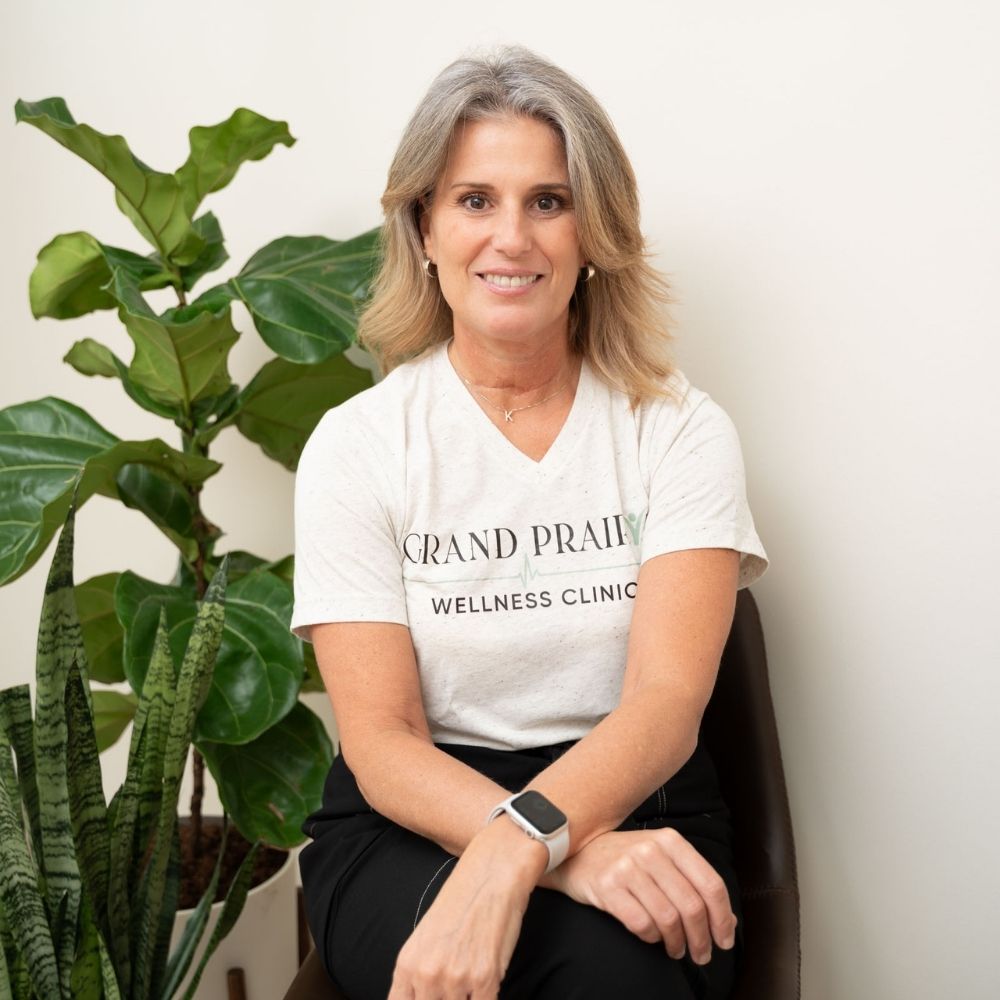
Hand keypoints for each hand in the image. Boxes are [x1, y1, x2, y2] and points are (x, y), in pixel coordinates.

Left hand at [388, 820, 546, 998]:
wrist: (492, 873)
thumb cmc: (462, 901)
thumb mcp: (427, 938)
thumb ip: (419, 975)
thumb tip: (422, 997)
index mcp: (406, 965)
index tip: (433, 998)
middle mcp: (426, 974)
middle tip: (458, 989)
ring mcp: (455, 978)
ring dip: (468, 998)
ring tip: (473, 982)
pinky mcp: (485, 978)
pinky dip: (488, 998)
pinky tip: (489, 987)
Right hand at [544, 828, 736, 964]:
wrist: (577, 852)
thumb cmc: (626, 859)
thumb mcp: (662, 860)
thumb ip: (693, 883)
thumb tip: (728, 922)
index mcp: (671, 841)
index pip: (710, 884)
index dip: (722, 918)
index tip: (724, 940)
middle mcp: (650, 850)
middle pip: (691, 906)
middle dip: (702, 939)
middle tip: (701, 955)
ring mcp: (627, 867)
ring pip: (668, 918)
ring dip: (677, 943)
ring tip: (676, 950)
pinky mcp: (607, 886)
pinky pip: (641, 923)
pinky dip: (652, 938)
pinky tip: (652, 938)